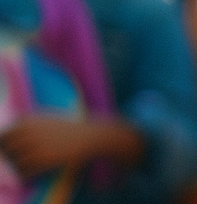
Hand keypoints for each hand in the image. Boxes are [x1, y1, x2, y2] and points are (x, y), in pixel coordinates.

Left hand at [0, 115, 142, 177]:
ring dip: (18, 166)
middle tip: (20, 158)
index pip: (4, 134)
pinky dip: (26, 174)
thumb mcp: (47, 118)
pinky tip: (34, 172)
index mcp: (28, 120)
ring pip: (14, 161)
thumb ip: (27, 124)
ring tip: (29, 165)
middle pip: (6, 149)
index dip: (5, 144)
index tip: (11, 149)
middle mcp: (29, 132)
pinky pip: (24, 171)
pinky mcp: (44, 160)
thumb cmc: (70, 127)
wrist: (92, 135)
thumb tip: (9, 133)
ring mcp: (36, 146)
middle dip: (10, 155)